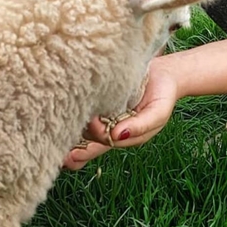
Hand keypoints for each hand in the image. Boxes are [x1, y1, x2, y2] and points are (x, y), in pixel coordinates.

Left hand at [61, 57, 181, 169]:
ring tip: (61, 123)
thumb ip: (140, 126)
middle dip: (74, 148)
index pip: (100, 146)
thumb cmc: (162, 96)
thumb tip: (117, 135)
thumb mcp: (157, 114)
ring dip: (72, 126)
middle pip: (86, 141)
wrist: (165, 73)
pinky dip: (74, 110)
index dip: (86, 151)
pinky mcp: (98, 95)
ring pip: (82, 124)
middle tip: (63, 152)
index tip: (78, 147)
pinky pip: (83, 105)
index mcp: (121, 135)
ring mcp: (101, 111)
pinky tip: (62, 109)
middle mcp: (108, 125)